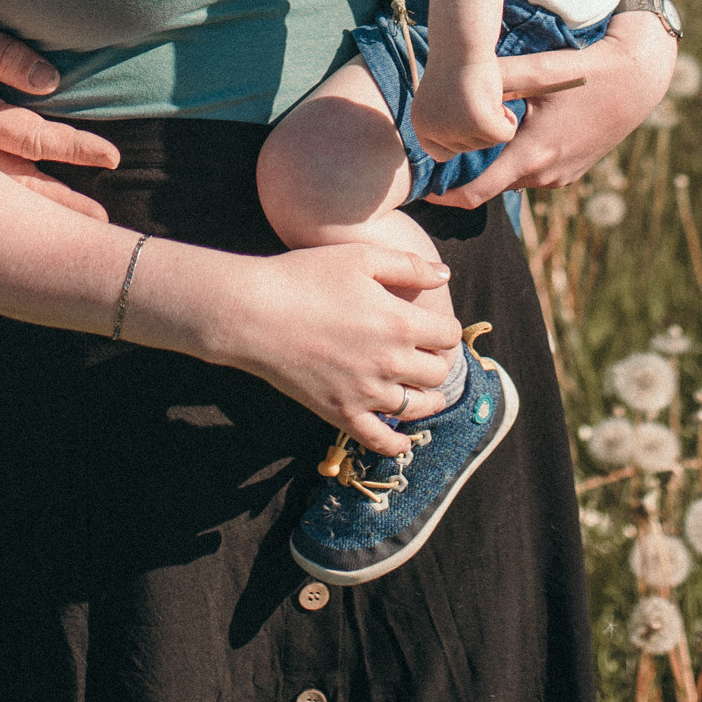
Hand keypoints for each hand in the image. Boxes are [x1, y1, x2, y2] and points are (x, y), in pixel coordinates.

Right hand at [0, 2, 119, 217]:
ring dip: (35, 213)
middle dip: (59, 204)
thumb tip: (50, 83)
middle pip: (16, 183)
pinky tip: (24, 216)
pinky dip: (3, 207)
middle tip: (100, 221)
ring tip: (72, 231)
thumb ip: (4, 54)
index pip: (32, 138)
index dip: (74, 148)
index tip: (112, 156)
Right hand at [227, 238, 460, 454]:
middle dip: (439, 362)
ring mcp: (365, 392)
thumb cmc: (304, 277)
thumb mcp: (359, 257)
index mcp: (399, 323)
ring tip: (425, 391)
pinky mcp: (341, 413)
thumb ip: (407, 265)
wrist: (253, 312)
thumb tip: (444, 274)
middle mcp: (390, 363)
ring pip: (418, 407)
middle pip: (438, 373)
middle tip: (427, 355)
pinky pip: (380, 440)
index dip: (446, 330)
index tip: (436, 328)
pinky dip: (397, 444)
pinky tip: (403, 439)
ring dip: (429, 399)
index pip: (448, 335)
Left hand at [412, 51, 523, 164]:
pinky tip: (500, 100)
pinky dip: (508, 120)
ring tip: (484, 94)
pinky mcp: (480, 123)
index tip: (469, 121)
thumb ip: (448, 122)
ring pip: (488, 141)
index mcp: (421, 126)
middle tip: (477, 96)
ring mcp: (456, 129)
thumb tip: (463, 146)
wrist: (462, 41)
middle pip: (469, 148)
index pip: (442, 154)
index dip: (461, 139)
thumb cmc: (456, 62)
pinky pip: (504, 134)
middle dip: (481, 126)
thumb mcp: (442, 97)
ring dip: (494, 120)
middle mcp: (434, 132)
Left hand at [437, 22, 674, 207]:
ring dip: (498, 165)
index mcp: (532, 154)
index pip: (476, 193)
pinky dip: (521, 161)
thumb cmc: (585, 71)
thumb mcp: (536, 70)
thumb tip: (453, 81)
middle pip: (493, 184)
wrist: (636, 80)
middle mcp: (546, 175)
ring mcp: (562, 177)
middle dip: (469, 173)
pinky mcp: (573, 172)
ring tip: (480, 139)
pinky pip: (535, 174)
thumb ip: (493, 78)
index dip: (444, 197)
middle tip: (447, 150)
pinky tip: (519, 134)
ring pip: (515, 178)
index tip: (422, 190)